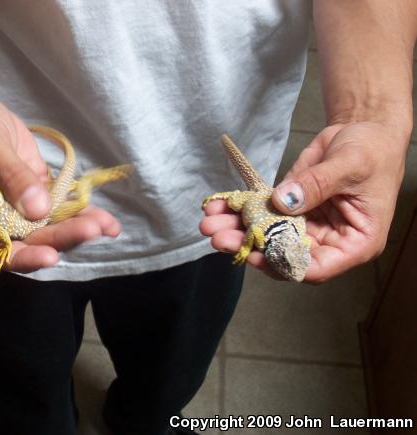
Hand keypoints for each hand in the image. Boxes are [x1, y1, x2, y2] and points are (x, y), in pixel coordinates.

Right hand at [0, 95, 120, 271]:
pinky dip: (80, 214)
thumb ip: (11, 175)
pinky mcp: (36, 196)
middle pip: (29, 240)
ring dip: (77, 228)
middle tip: (91, 230)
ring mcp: (17, 209)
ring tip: (106, 226)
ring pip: (48, 228)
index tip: (50, 256)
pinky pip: (59, 210)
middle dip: (61, 238)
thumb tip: (38, 210)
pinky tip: (107, 221)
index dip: (23, 258)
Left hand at [200, 122, 407, 282]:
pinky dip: (239, 211)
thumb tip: (283, 202)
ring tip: (208, 222)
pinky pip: (261, 214)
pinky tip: (218, 205)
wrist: (362, 130)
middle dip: (249, 247)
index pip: (316, 268)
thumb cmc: (372, 150)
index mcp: (354, 243)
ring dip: (236, 231)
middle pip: (283, 255)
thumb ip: (317, 185)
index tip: (255, 254)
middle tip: (219, 238)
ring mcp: (305, 226)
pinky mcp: (288, 209)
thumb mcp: (351, 165)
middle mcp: (327, 241)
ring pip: (266, 237)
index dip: (283, 264)